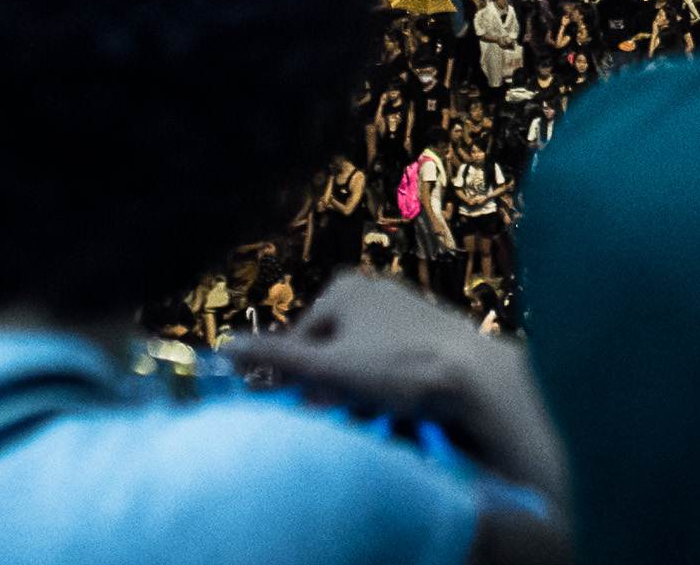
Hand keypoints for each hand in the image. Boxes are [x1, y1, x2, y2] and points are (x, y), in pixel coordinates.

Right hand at [233, 274, 566, 496]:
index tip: (303, 407)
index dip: (296, 378)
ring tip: (370, 411)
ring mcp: (403, 305)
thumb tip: (224, 346)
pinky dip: (386, 382)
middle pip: (330, 348)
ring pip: (360, 357)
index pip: (298, 340)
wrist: (475, 375)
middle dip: (330, 384)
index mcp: (342, 288)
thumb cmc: (397, 368)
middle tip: (339, 412)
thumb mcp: (328, 367)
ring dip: (356, 388)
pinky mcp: (428, 329)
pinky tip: (397, 404)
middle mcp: (372, 287)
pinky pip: (390, 360)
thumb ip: (276, 357)